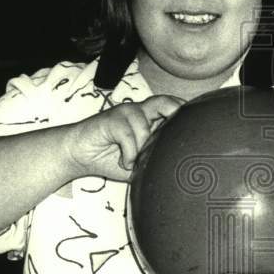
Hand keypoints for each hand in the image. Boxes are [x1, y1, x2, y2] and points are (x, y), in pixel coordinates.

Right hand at [64, 95, 182, 181]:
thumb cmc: (109, 159)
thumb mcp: (139, 164)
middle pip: (165, 102)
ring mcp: (125, 113)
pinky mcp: (111, 119)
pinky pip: (128, 136)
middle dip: (174, 114)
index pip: (173, 109)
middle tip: (174, 135)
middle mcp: (140, 112)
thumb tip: (178, 172)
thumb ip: (156, 161)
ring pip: (145, 127)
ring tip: (133, 162)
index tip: (194, 132)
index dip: (184, 116)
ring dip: (141, 149)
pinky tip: (123, 161)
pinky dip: (129, 154)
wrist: (79, 156)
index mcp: (149, 119)